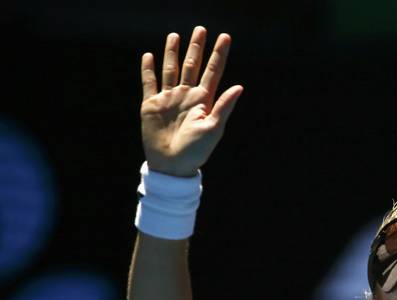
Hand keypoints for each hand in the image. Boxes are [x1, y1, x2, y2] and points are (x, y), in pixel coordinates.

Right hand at [140, 26, 242, 176]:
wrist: (171, 165)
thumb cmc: (196, 151)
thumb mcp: (213, 129)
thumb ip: (224, 106)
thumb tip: (239, 87)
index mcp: (203, 100)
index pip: (213, 72)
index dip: (219, 54)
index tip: (225, 37)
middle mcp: (186, 96)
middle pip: (192, 65)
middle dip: (196, 47)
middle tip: (200, 29)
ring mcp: (169, 99)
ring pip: (171, 69)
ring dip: (173, 53)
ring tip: (175, 35)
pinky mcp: (151, 105)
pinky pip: (149, 83)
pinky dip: (148, 69)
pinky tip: (149, 55)